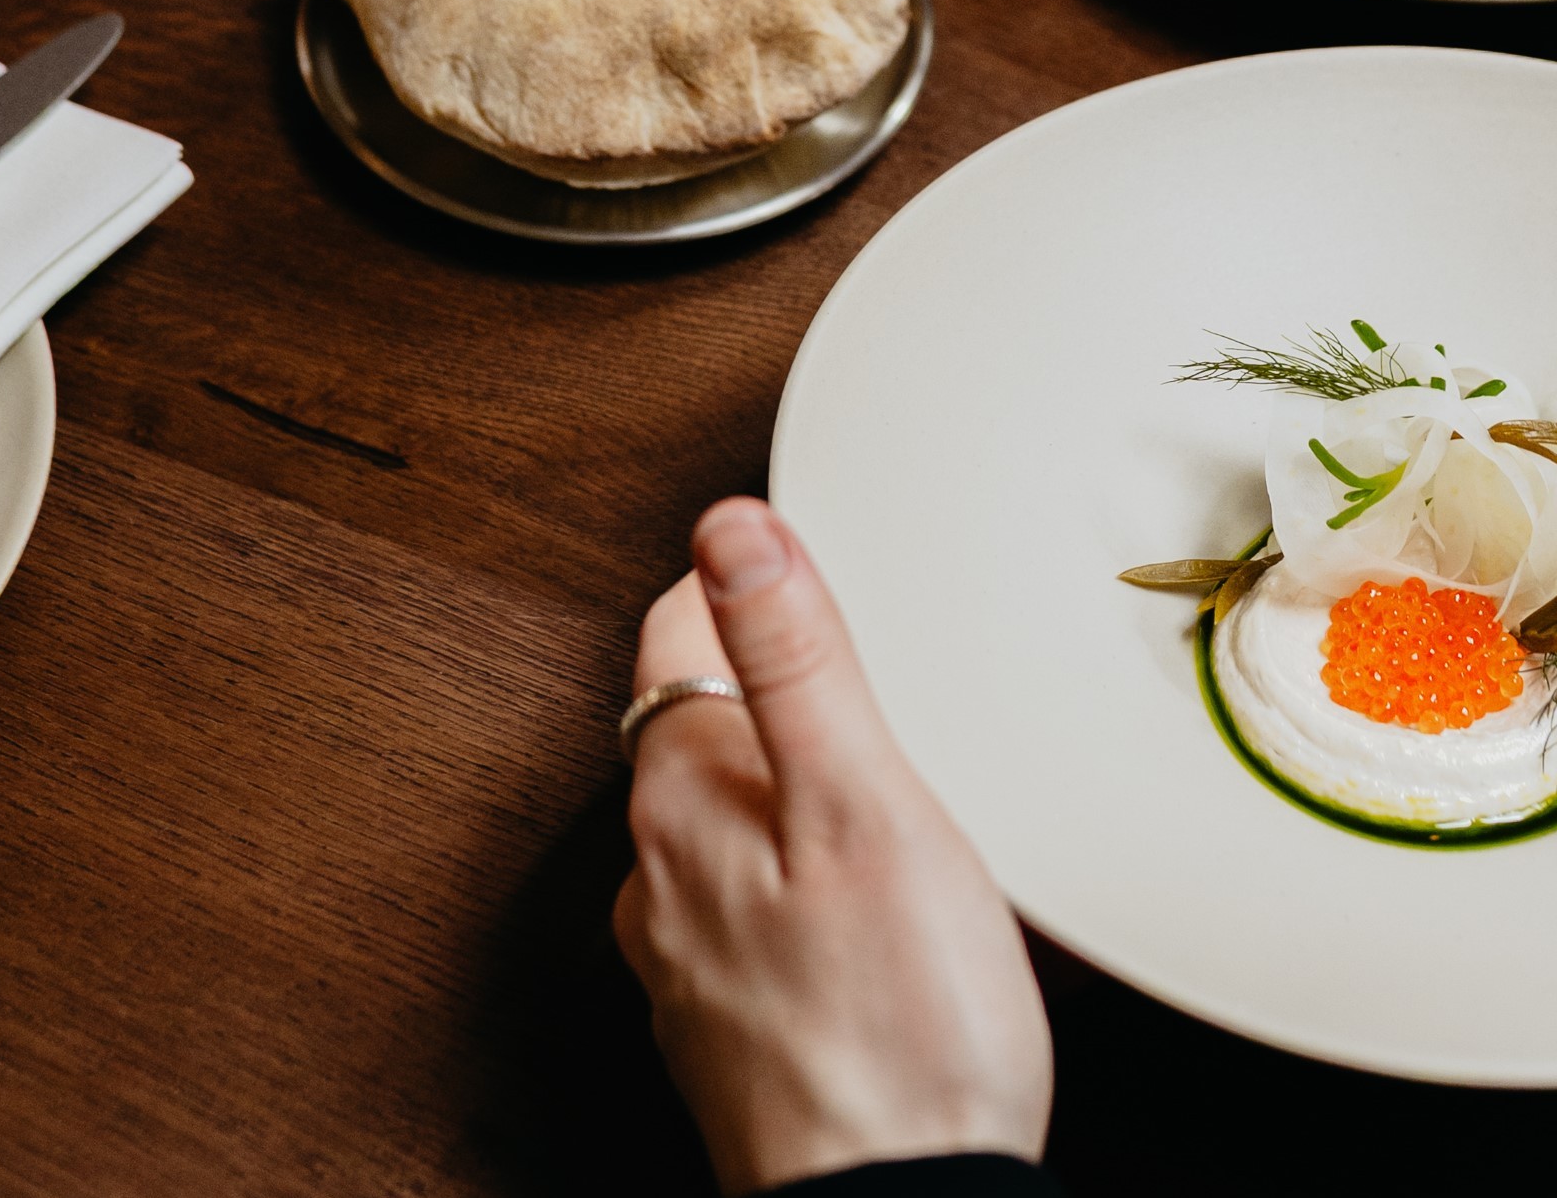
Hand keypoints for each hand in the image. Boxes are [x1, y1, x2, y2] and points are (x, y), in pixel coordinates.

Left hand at [612, 498, 1052, 1194]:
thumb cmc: (897, 1026)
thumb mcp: (864, 805)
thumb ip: (794, 661)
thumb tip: (731, 530)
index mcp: (681, 800)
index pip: (671, 637)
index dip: (738, 580)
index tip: (793, 548)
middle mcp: (658, 877)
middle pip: (690, 731)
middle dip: (758, 681)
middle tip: (846, 642)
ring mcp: (688, 959)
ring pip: (716, 825)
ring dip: (775, 782)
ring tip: (863, 761)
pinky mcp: (733, 1024)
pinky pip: (746, 907)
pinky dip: (791, 872)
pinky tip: (855, 895)